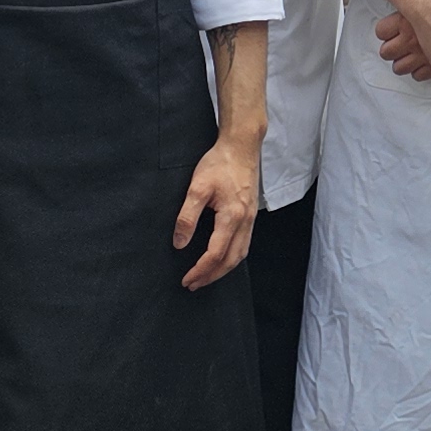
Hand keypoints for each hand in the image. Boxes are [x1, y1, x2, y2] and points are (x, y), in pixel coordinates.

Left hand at [174, 134, 258, 288]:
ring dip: (223, 269)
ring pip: (241, 254)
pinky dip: (232, 257)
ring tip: (206, 276)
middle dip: (212, 276)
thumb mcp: (197, 187)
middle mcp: (245, 221)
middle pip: (231, 260)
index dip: (200, 270)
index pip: (215, 253)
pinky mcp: (251, 214)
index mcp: (232, 216)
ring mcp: (251, 219)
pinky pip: (244, 244)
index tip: (186, 279)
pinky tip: (222, 258)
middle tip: (193, 284)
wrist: (242, 146)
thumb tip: (179, 243)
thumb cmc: (220, 163)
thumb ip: (187, 217)